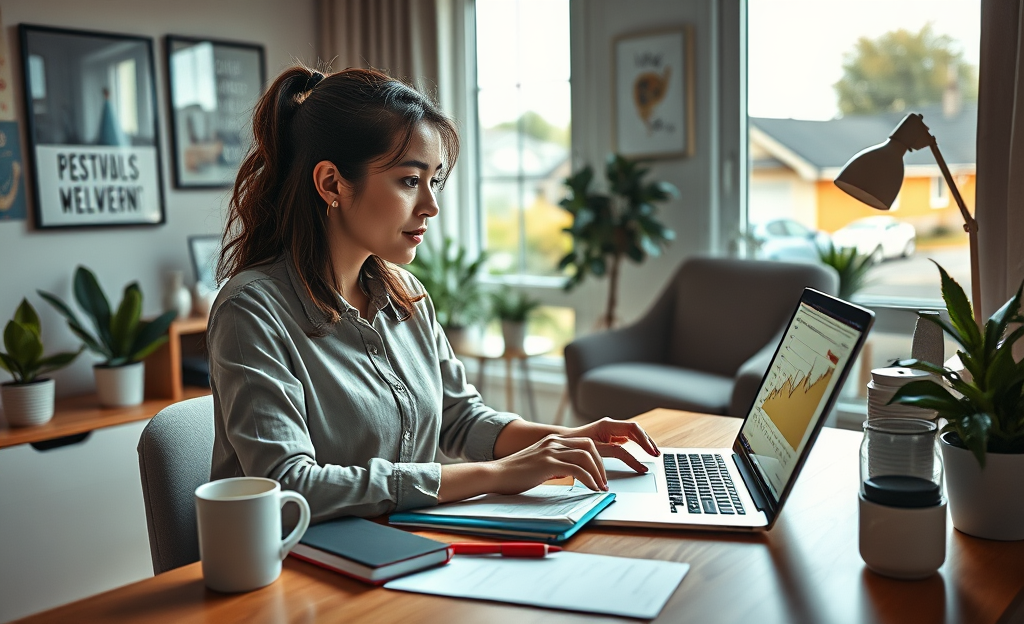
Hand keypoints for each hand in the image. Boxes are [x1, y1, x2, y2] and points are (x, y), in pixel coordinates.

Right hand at [488, 433, 609, 494]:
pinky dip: (589, 480)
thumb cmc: (515, 474)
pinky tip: (591, 489)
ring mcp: (550, 451)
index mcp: (552, 440)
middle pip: (590, 446)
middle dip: (601, 465)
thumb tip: (572, 474)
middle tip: (604, 482)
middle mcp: (553, 441)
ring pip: (586, 456)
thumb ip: (555, 464)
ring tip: (600, 488)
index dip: (597, 458)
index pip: (584, 442)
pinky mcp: (548, 463)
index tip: (600, 474)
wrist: (495, 474)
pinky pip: (578, 470)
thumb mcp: (539, 463)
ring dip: (598, 474)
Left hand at [564, 417, 660, 474]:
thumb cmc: (573, 445)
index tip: (649, 458)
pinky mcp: (611, 436)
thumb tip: (625, 458)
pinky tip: (643, 451)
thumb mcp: (591, 450)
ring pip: (633, 433)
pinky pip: (628, 437)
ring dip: (644, 442)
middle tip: (656, 454)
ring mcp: (611, 430)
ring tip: (654, 453)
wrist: (562, 441)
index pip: (632, 430)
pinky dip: (637, 444)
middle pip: (635, 429)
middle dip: (647, 441)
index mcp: (606, 426)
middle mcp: (610, 425)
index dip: (643, 443)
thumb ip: (609, 452)